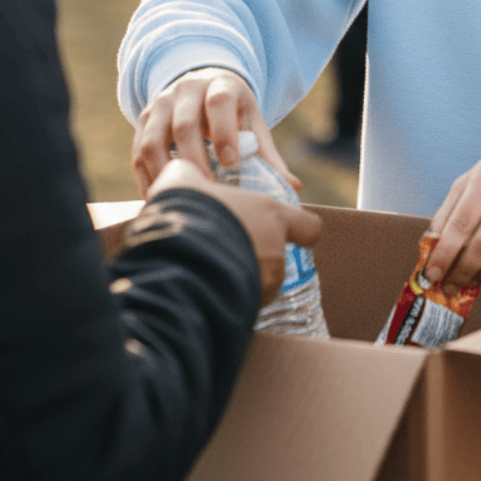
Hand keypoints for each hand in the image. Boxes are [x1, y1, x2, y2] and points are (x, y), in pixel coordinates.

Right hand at [132, 67, 298, 195]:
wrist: (202, 84)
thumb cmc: (233, 111)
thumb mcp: (251, 121)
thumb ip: (267, 154)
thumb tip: (293, 188)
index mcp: (220, 85)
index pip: (219, 102)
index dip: (223, 131)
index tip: (231, 162)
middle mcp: (186, 90)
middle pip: (184, 125)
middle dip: (196, 161)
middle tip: (209, 191)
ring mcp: (161, 103)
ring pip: (154, 140)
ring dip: (167, 173)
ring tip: (182, 199)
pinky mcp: (144, 119)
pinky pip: (138, 150)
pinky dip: (147, 177)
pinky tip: (160, 197)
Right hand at [147, 159, 320, 306]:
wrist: (172, 258)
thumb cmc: (186, 212)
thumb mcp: (184, 181)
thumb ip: (194, 174)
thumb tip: (185, 168)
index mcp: (271, 216)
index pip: (309, 226)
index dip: (300, 228)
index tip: (288, 230)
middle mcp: (275, 253)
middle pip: (277, 258)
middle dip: (255, 256)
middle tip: (226, 251)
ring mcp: (262, 287)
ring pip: (258, 285)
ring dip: (239, 280)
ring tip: (206, 273)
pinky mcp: (244, 313)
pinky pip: (238, 306)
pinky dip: (223, 299)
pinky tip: (197, 290)